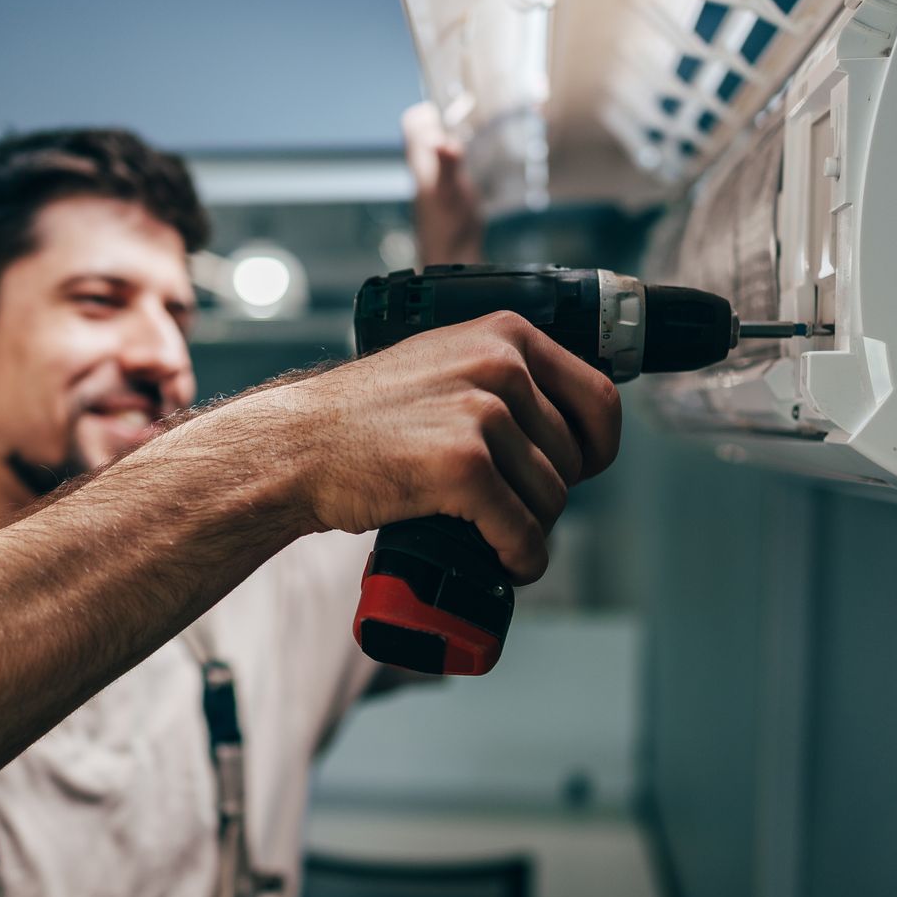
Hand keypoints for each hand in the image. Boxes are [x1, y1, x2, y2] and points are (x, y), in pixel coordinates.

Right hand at [248, 313, 621, 583]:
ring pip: (552, 499)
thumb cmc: (364, 416)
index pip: (598, 397)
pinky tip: (504, 564)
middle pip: (574, 457)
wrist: (297, 447)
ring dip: (531, 530)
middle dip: (549, 495)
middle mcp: (501, 364)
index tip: (577, 471)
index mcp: (506, 333)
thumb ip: (500, 374)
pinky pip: (523, 532)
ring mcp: (483, 413)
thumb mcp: (443, 362)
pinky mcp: (465, 466)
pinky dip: (520, 559)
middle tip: (510, 508)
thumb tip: (563, 421)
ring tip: (494, 535)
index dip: (596, 447)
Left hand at [403, 102, 483, 266]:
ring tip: (481, 124)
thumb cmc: (447, 227)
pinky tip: (485, 152)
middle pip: (428, 129)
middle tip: (471, 109)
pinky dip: (467, 150)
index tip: (450, 101)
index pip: (412, 123)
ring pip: (442, 143)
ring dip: (458, 131)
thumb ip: (446, 165)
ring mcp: (440, 177)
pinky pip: (456, 160)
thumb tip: (441, 140)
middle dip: (447, 115)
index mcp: (421, 162)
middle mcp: (427, 165)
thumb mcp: (449, 193)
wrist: (452, 257)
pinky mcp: (454, 188)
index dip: (427, 109)